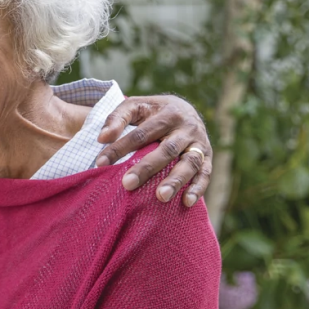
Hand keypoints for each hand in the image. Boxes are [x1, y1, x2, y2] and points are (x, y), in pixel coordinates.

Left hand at [95, 95, 211, 206]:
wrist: (184, 108)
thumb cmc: (152, 111)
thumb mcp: (135, 106)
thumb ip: (117, 118)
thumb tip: (102, 138)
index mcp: (167, 114)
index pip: (140, 134)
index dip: (120, 148)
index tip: (100, 162)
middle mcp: (186, 128)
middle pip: (166, 150)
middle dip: (147, 168)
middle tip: (127, 184)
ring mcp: (199, 143)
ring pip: (189, 163)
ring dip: (176, 181)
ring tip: (161, 197)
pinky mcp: (208, 157)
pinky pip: (206, 174)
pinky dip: (198, 188)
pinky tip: (186, 202)